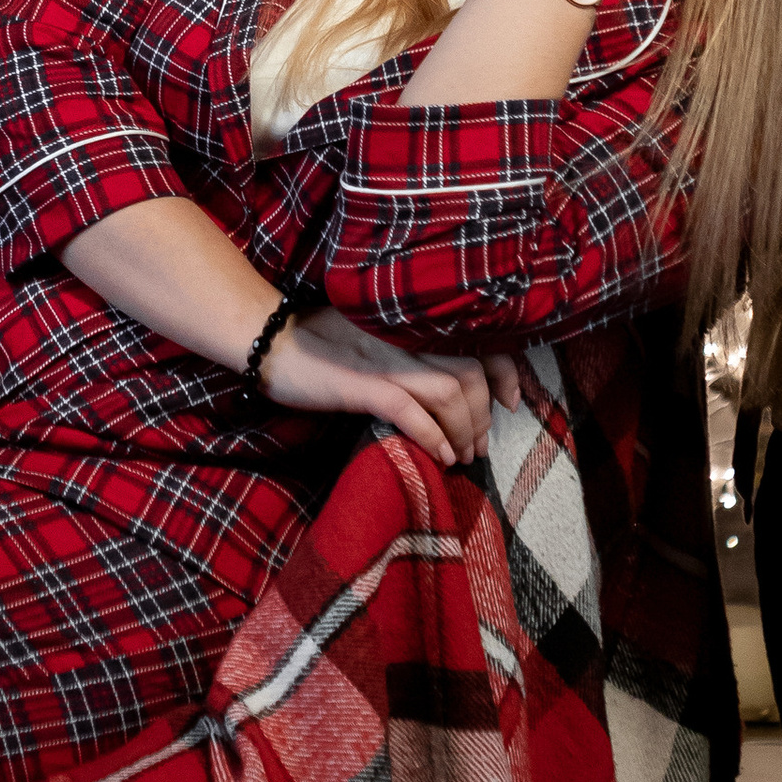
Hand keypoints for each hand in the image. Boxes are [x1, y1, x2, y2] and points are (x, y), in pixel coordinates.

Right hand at [262, 303, 522, 466]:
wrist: (271, 342)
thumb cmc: (320, 344)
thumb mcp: (376, 339)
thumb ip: (410, 352)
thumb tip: (448, 388)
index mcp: (414, 325)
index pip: (479, 341)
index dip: (505, 373)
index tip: (510, 403)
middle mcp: (408, 337)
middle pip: (471, 373)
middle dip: (483, 416)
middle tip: (480, 446)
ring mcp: (388, 360)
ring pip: (451, 393)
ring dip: (464, 431)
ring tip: (461, 456)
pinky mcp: (364, 384)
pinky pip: (412, 410)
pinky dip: (433, 436)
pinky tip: (440, 456)